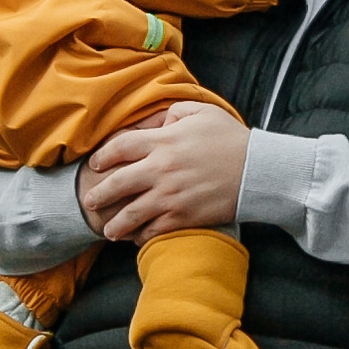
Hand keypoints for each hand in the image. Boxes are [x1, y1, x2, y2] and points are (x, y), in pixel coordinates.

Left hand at [81, 102, 249, 241]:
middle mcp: (161, 169)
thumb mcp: (201, 111)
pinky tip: (137, 237)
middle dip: (99, 194)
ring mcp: (170, 196)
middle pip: (117, 183)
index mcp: (163, 141)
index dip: (103, 156)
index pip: (119, 147)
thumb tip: (153, 123)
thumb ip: (171, 113)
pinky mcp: (183, 216)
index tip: (96, 164)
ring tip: (109, 230)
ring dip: (115, 224)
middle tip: (90, 201)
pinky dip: (141, 236)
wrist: (258, 170)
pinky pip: (153, 230)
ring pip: (130, 214)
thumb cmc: (231, 138)